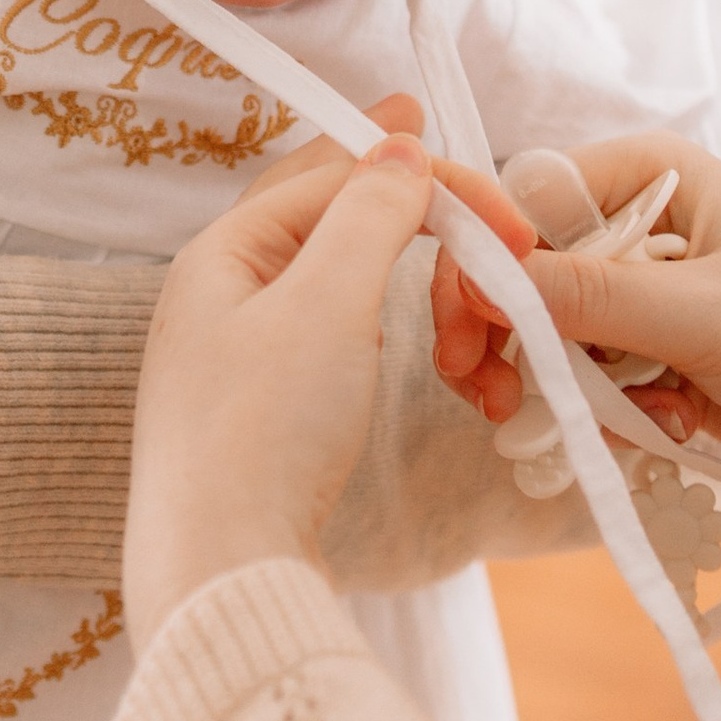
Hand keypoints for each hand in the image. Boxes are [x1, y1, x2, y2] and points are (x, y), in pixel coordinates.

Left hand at [125, 131, 436, 653]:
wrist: (222, 572)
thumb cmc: (266, 432)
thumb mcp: (327, 303)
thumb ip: (367, 215)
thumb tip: (398, 148)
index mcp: (220, 255)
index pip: (332, 177)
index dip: (423, 177)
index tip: (503, 210)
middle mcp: (217, 297)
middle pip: (324, 217)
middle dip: (406, 206)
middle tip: (469, 192)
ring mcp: (235, 359)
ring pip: (335, 284)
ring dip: (406, 282)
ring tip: (458, 313)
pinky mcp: (259, 416)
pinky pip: (334, 342)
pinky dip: (384, 331)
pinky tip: (410, 345)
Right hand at [429, 128, 720, 522]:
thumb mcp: (698, 314)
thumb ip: (585, 297)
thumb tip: (483, 285)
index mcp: (657, 176)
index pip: (526, 202)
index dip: (484, 264)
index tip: (464, 337)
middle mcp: (649, 226)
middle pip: (529, 274)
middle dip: (510, 340)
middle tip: (490, 399)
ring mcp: (657, 298)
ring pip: (558, 338)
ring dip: (572, 389)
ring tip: (625, 422)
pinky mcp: (669, 363)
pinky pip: (599, 386)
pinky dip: (617, 417)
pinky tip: (672, 429)